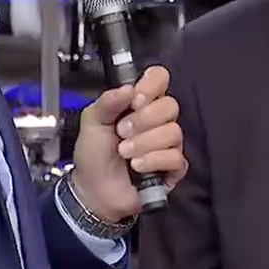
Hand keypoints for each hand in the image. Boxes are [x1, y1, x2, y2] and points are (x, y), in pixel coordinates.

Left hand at [70, 66, 187, 221]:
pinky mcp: (173, 167)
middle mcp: (158, 120)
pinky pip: (175, 157)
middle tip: (121, 132)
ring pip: (173, 132)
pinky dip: (152, 160)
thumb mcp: (92, 121)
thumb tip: (128, 88)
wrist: (92, 190)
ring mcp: (168, 143)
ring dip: (144, 143)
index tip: (134, 100)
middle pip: (170, 105)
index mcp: (140, 102)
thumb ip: (108, 101)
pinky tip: (136, 166)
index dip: (151, 86)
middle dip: (142, 120)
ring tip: (124, 152)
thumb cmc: (93, 154)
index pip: (160, 78)